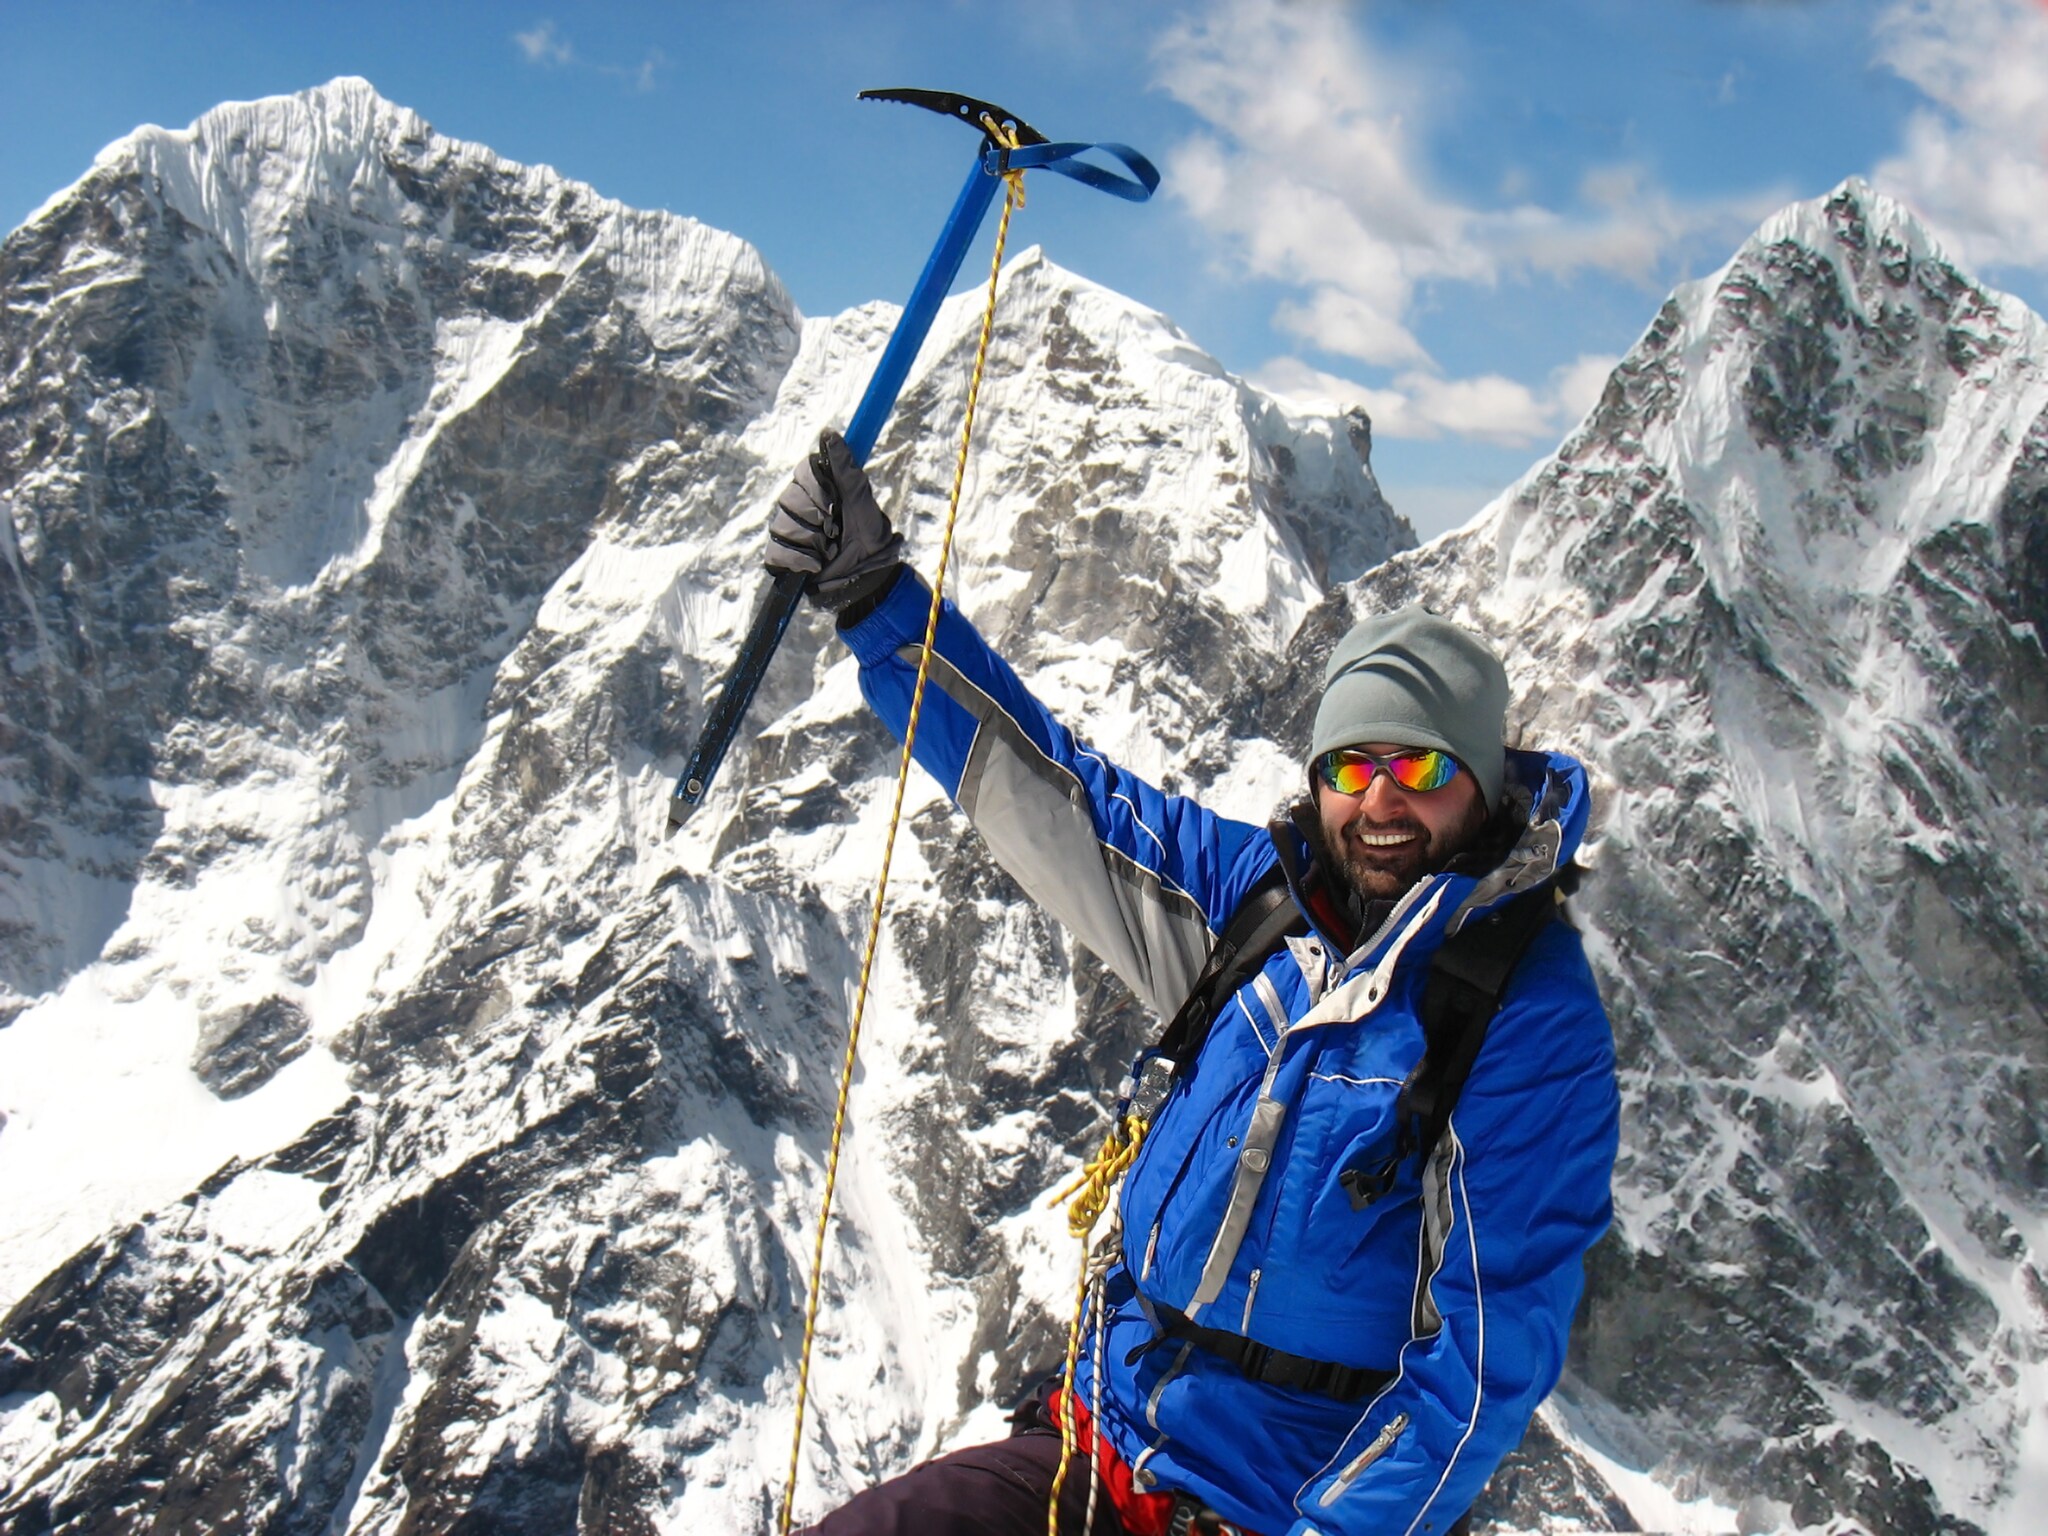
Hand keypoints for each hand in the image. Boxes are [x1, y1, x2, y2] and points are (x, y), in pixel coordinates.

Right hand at [765, 430, 904, 609]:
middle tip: (836, 531)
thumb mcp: (861, 500)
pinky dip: (799, 561)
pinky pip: (776, 553)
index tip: (835, 505)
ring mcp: (787, 530)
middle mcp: (798, 505)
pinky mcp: (781, 557)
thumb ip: (845, 468)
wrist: (867, 578)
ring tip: (829, 551)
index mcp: (817, 487)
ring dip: (812, 543)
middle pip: (788, 500)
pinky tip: (816, 565)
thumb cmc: (868, 536)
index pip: (802, 473)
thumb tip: (829, 433)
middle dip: (817, 520)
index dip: (817, 491)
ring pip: (781, 527)